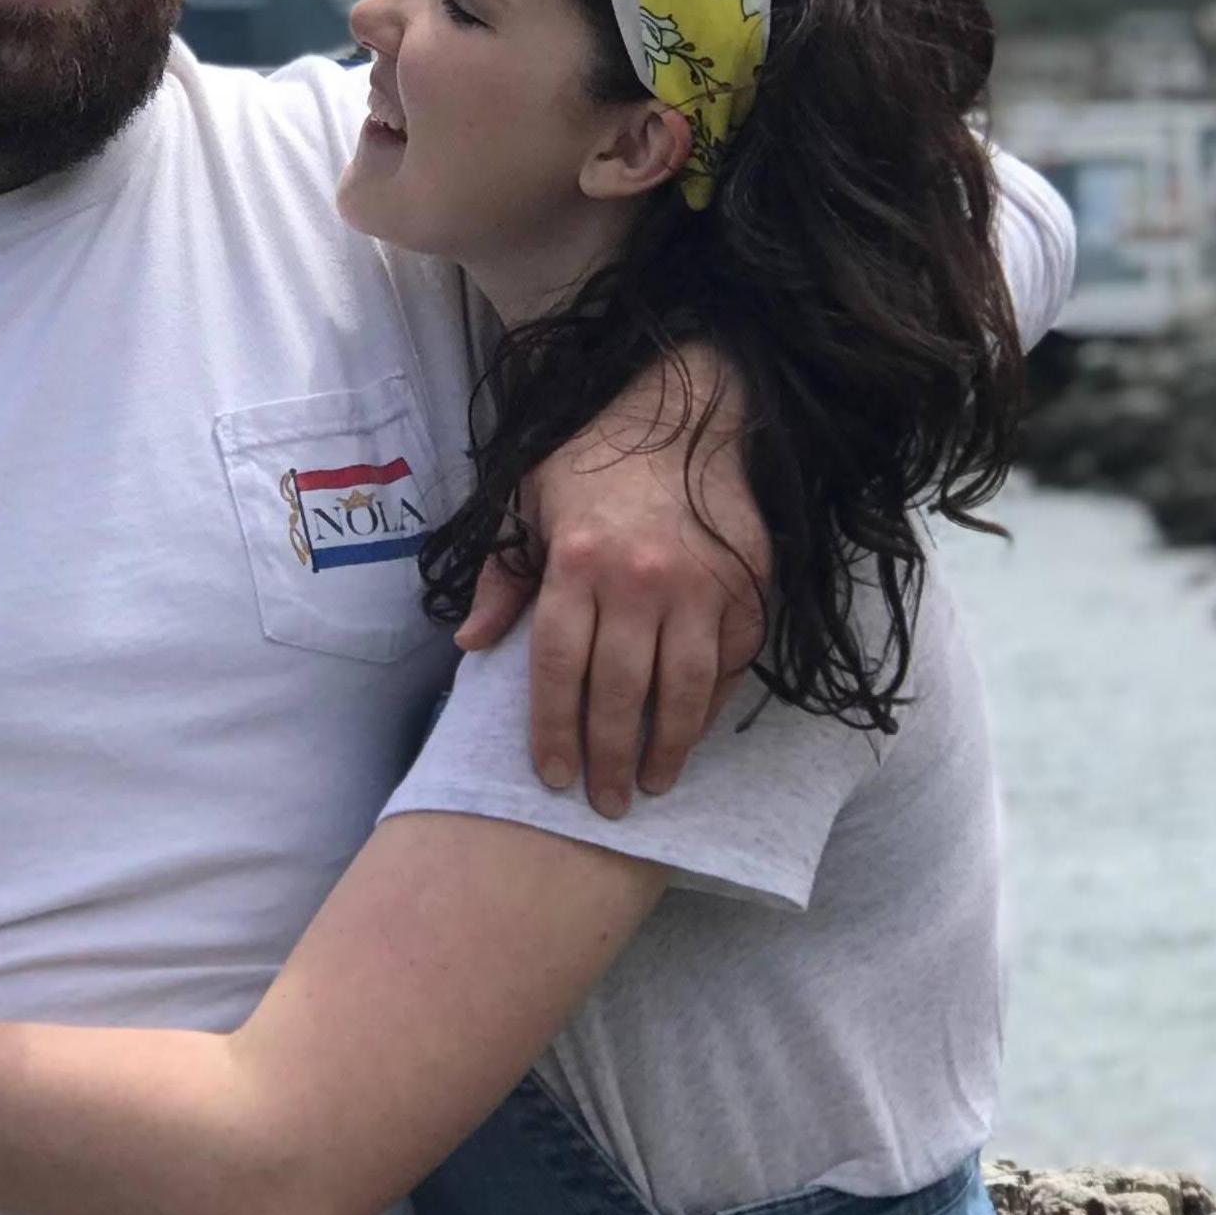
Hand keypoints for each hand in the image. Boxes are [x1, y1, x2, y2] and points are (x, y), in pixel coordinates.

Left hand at [456, 347, 766, 813]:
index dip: (554, 731)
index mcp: (577, 561)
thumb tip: (470, 646)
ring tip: (655, 783)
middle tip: (606, 802)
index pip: (559, 669)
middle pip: (620, 692)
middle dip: (610, 757)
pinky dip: (713, 703)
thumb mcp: (527, 502)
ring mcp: (699, 585)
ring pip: (683, 688)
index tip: (553, 776)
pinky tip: (694, 732)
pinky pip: (730, 661)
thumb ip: (501, 577)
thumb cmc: (593, 462)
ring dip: (668, 746)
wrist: (684, 412)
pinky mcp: (745, 585)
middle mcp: (639, 579)